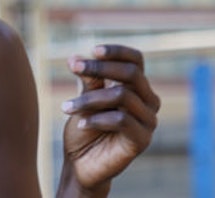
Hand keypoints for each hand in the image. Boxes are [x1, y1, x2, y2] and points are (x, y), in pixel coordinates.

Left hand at [58, 44, 159, 195]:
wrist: (81, 164)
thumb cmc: (84, 129)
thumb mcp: (84, 100)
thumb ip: (87, 81)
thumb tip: (75, 57)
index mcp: (137, 87)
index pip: (136, 60)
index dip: (117, 52)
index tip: (92, 50)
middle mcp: (148, 101)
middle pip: (131, 73)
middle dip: (100, 68)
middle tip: (74, 68)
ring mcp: (148, 121)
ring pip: (122, 96)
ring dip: (89, 99)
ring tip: (66, 108)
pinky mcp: (142, 140)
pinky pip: (122, 120)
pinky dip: (97, 119)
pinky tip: (80, 124)